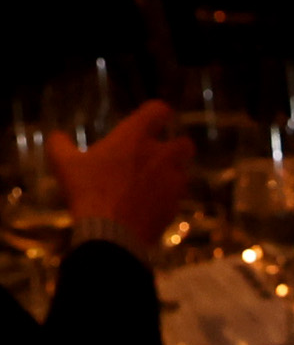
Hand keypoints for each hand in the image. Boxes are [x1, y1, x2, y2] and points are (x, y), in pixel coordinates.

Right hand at [48, 99, 193, 254]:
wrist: (111, 234)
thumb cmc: (88, 192)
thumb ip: (60, 144)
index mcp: (135, 137)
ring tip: (154, 181)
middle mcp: (160, 156)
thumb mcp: (64, 164)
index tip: (153, 118)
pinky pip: (176, 198)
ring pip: (183, 172)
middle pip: (185, 143)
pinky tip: (150, 205)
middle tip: (160, 154)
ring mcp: (171, 183)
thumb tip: (57, 137)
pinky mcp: (173, 207)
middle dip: (177, 146)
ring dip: (173, 174)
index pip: (158, 110)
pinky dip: (167, 198)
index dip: (158, 112)